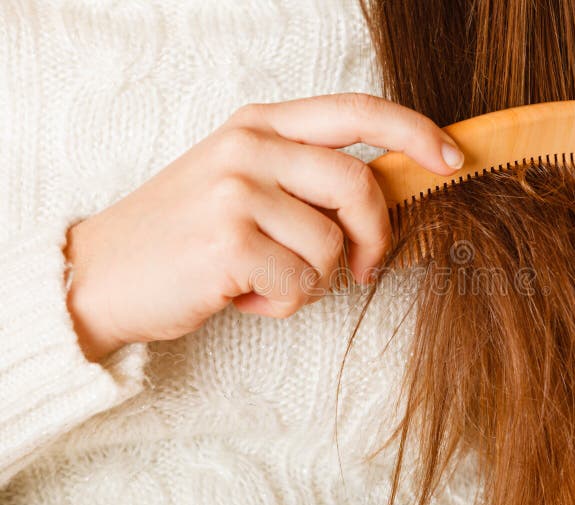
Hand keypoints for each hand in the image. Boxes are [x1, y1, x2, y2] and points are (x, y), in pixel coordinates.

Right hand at [64, 93, 464, 361]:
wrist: (102, 273)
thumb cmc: (185, 232)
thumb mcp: (242, 181)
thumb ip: (305, 177)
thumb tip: (383, 198)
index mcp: (260, 124)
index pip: (356, 111)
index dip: (414, 132)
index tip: (451, 158)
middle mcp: (249, 147)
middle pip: (360, 186)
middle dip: (374, 237)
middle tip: (361, 267)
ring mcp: (236, 192)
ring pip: (331, 247)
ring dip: (311, 279)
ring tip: (263, 277)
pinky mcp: (229, 243)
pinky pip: (301, 285)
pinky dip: (282, 303)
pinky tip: (242, 295)